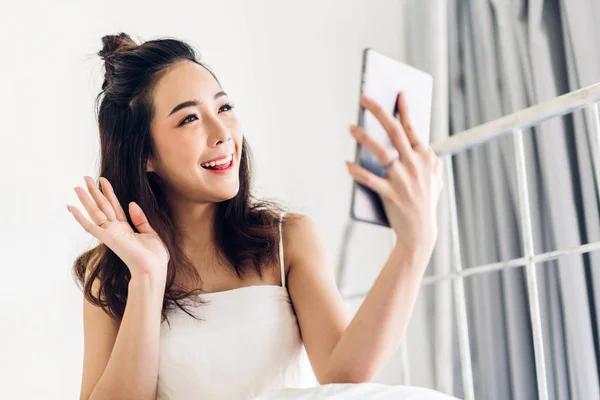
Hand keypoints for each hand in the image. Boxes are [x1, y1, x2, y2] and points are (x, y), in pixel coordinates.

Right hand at [67, 176, 169, 280]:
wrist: (152, 268)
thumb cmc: (155, 255)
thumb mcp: (151, 232)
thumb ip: (140, 219)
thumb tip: (131, 203)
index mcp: (126, 228)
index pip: (115, 206)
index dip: (109, 192)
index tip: (103, 180)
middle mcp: (115, 229)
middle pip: (102, 206)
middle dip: (94, 191)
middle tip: (85, 178)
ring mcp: (110, 233)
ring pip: (95, 212)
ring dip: (86, 199)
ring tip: (77, 186)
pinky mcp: (107, 238)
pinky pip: (90, 226)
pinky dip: (80, 217)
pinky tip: (71, 208)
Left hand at [346, 93, 443, 269]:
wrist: (421, 233)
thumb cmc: (424, 201)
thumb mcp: (433, 177)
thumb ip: (426, 157)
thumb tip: (410, 136)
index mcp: (426, 157)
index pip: (413, 128)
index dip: (404, 109)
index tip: (397, 94)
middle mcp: (415, 165)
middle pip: (394, 132)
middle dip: (379, 111)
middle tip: (365, 98)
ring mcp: (403, 180)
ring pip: (381, 152)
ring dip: (364, 137)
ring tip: (351, 127)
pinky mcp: (391, 195)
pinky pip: (370, 179)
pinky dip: (357, 171)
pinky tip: (347, 163)